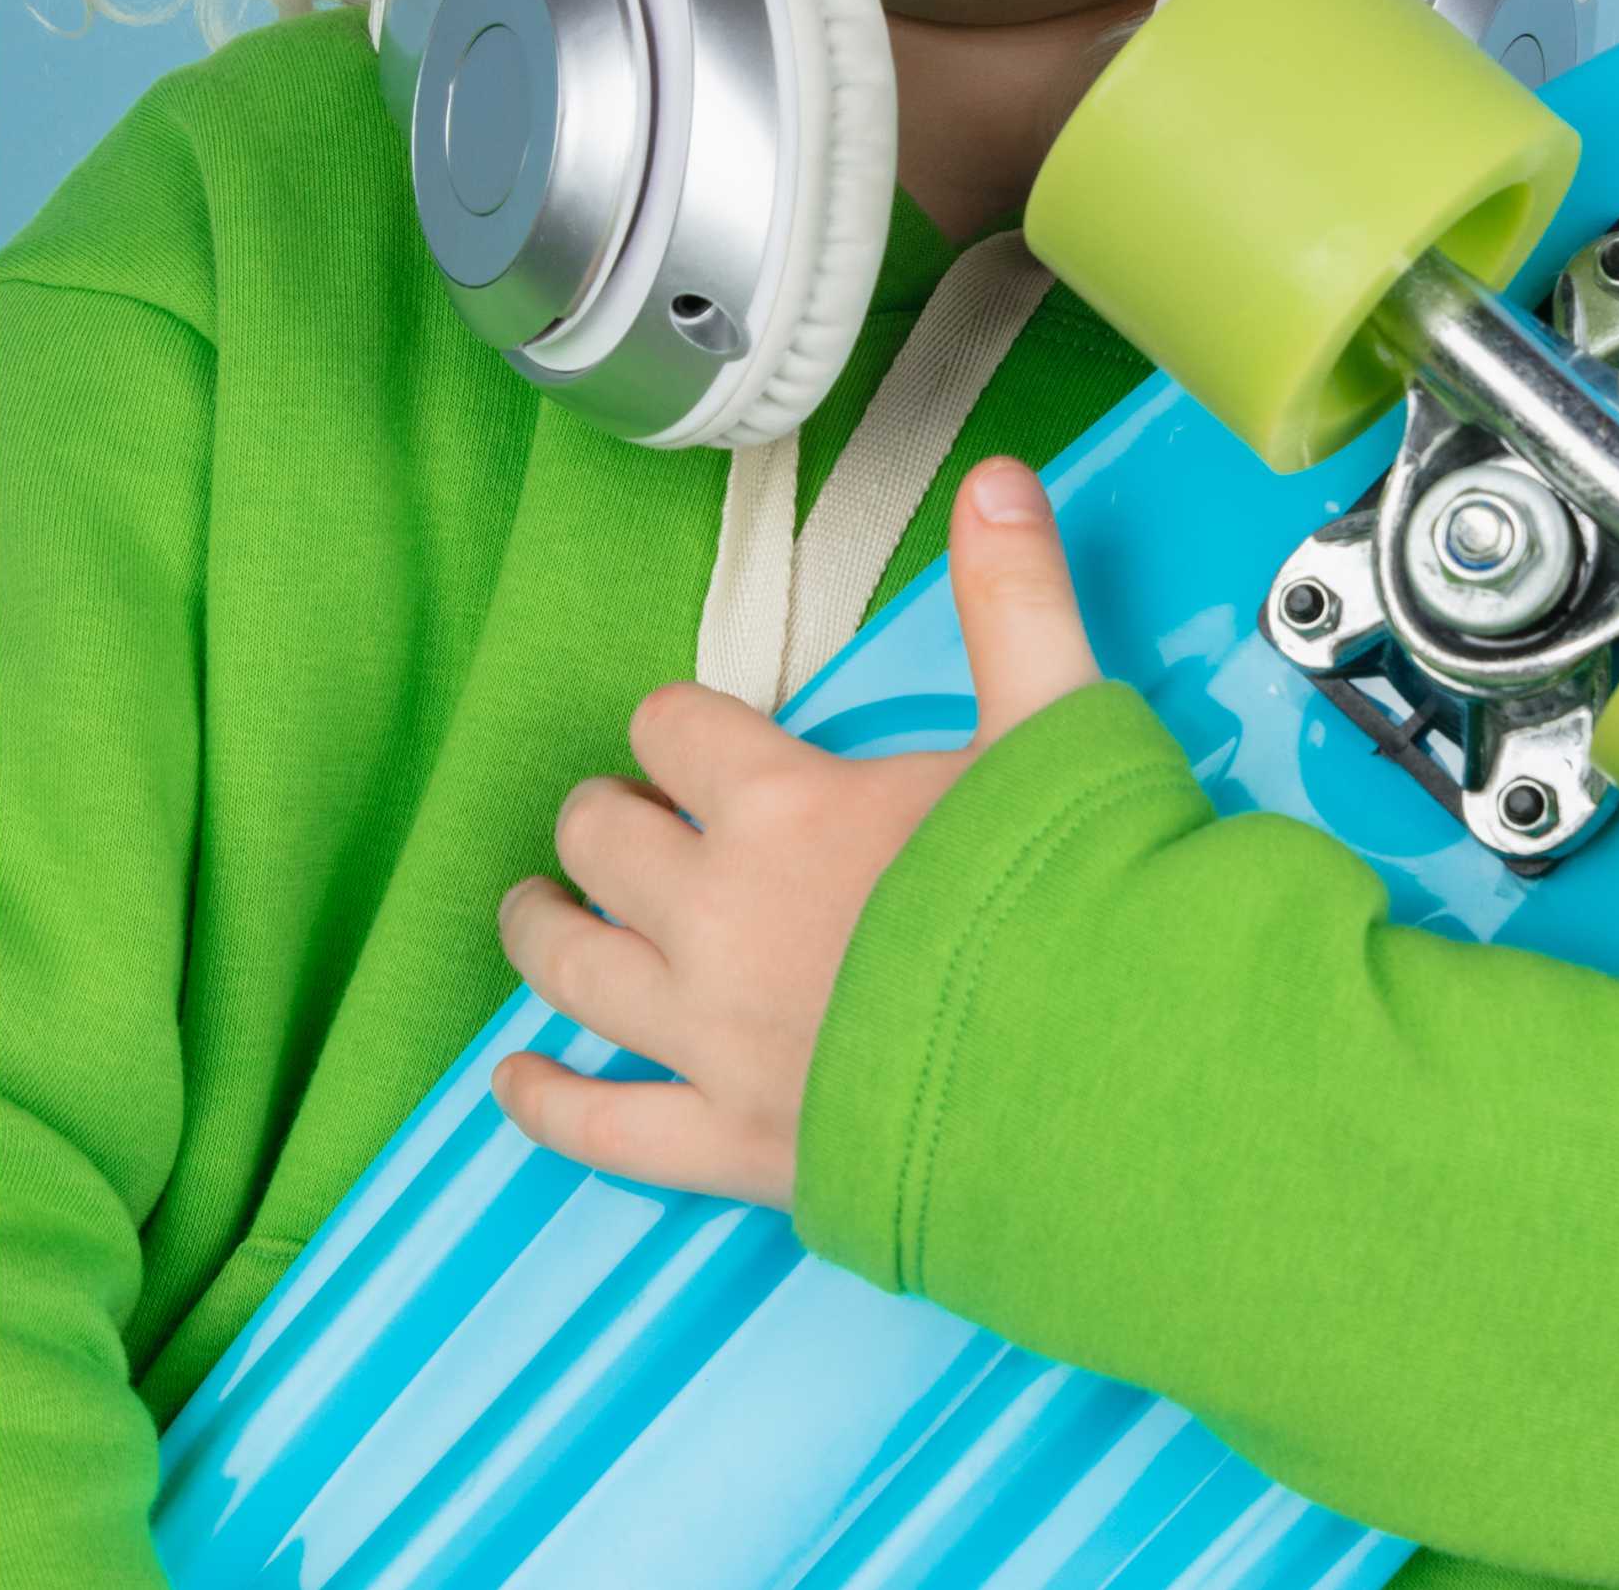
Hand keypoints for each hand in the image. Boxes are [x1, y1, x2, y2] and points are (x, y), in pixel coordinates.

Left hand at [491, 453, 1099, 1212]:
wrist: (1102, 1078)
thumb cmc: (1079, 895)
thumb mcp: (1057, 723)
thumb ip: (1015, 596)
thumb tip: (998, 474)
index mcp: (783, 807)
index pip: (677, 731)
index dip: (677, 723)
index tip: (693, 735)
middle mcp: (718, 916)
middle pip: (606, 845)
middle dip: (604, 819)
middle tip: (620, 818)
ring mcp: (714, 1038)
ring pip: (578, 970)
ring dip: (544, 931)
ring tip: (534, 910)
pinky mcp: (730, 1144)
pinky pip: (605, 1128)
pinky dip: (547, 1102)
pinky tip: (515, 1081)